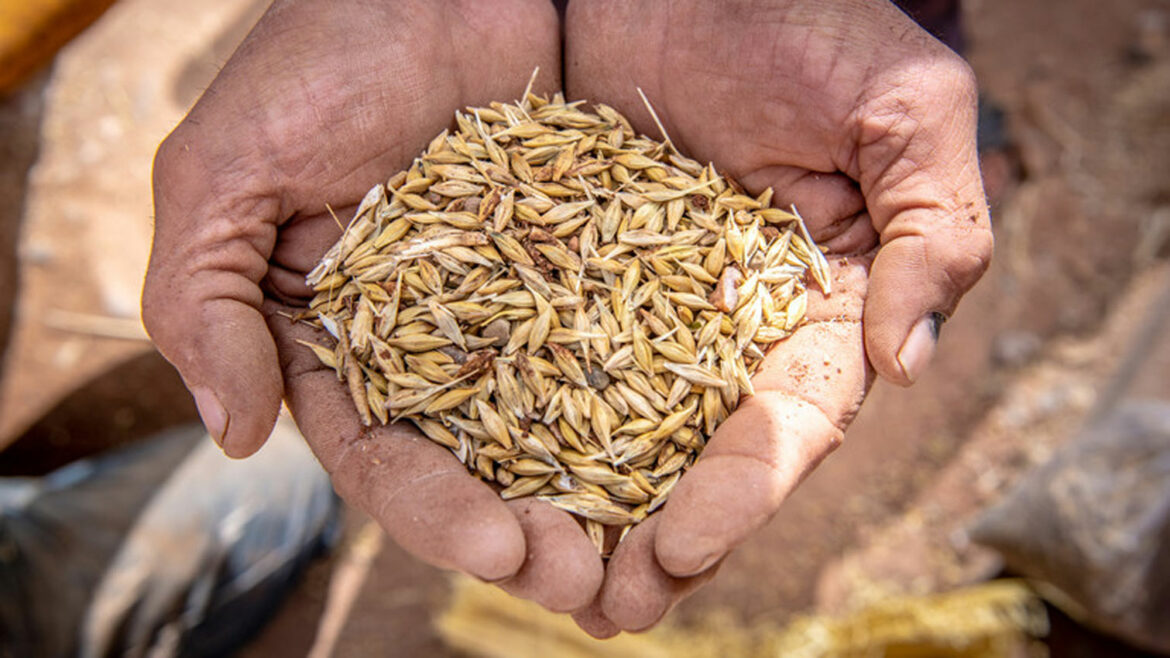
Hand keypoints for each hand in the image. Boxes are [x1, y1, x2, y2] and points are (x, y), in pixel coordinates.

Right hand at [143, 0, 602, 612]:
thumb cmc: (319, 55)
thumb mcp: (225, 169)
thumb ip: (199, 300)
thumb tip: (231, 436)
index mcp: (344, 345)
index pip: (382, 456)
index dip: (433, 511)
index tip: (496, 545)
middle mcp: (436, 345)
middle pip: (485, 466)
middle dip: (533, 531)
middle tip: (589, 582)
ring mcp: (521, 309)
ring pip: (565, 423)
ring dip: (608, 496)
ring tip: (658, 551)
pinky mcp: (594, 266)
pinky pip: (633, 340)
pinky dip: (663, 401)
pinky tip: (705, 451)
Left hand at [565, 0, 991, 634]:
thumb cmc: (806, 16)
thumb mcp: (905, 105)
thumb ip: (936, 227)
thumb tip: (907, 362)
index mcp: (815, 303)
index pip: (790, 418)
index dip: (745, 488)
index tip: (686, 544)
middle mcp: (723, 322)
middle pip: (693, 449)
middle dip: (654, 533)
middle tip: (602, 604)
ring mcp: (636, 301)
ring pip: (607, 419)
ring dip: (574, 503)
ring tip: (529, 569)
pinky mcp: (558, 268)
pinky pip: (530, 345)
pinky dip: (505, 411)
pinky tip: (473, 471)